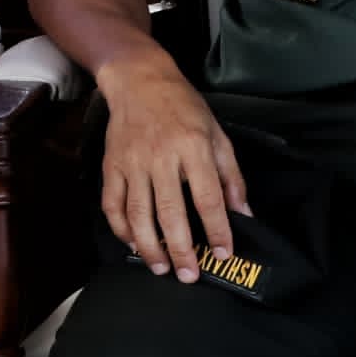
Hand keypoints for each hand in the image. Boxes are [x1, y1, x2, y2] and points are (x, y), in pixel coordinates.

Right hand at [92, 56, 246, 282]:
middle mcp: (161, 156)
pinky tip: (134, 244)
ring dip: (150, 246)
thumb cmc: (184, 107)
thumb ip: (231, 176)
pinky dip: (121, 228)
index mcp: (193, 147)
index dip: (217, 229)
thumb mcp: (217, 133)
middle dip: (181, 248)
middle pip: (170, 211)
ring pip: (138, 213)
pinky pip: (112, 203)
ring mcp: (132, 162)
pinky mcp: (111, 165)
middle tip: (190, 276)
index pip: (208, 197)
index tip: (224, 253)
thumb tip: (244, 214)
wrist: (139, 80)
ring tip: (162, 268)